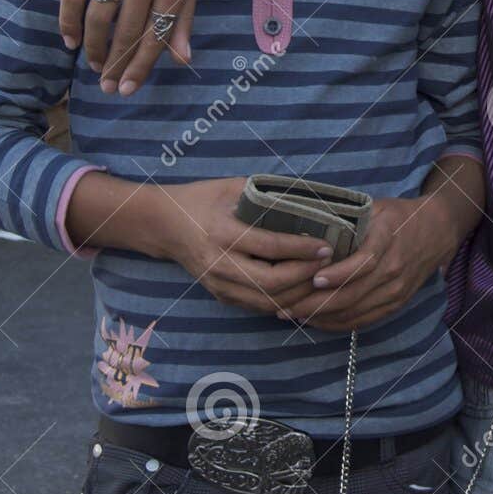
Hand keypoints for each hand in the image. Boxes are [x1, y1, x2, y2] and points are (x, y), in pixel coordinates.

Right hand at [59, 0, 203, 94]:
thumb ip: (184, 18)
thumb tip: (182, 60)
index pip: (156, 36)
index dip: (140, 67)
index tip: (128, 89)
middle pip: (125, 32)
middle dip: (116, 65)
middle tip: (108, 87)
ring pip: (99, 18)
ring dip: (94, 48)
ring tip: (94, 67)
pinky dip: (68, 20)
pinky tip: (70, 40)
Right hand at [156, 176, 334, 314]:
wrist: (164, 225)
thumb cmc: (203, 199)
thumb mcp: (233, 188)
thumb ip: (267, 195)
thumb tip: (309, 198)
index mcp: (223, 233)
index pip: (270, 247)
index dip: (302, 249)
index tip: (326, 245)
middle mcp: (219, 264)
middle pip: (270, 283)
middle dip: (305, 276)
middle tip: (329, 263)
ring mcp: (218, 284)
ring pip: (266, 301)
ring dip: (298, 294)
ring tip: (320, 279)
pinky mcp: (220, 295)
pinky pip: (257, 305)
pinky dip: (282, 301)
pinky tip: (302, 290)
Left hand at [280, 189, 464, 332]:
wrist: (437, 231)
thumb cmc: (398, 216)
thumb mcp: (374, 207)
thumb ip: (346, 218)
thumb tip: (304, 226)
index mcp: (387, 239)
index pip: (364, 262)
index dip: (339, 274)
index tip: (314, 278)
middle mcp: (393, 269)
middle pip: (353, 294)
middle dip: (315, 304)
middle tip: (283, 306)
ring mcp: (396, 290)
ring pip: (355, 311)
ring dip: (321, 317)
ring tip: (292, 314)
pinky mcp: (396, 303)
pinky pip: (364, 320)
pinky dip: (338, 323)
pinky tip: (316, 321)